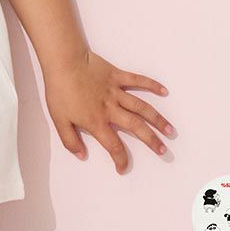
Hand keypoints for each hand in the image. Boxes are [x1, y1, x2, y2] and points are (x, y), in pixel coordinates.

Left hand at [44, 49, 173, 173]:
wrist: (64, 62)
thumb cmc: (59, 91)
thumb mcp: (58, 120)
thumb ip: (70, 141)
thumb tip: (82, 155)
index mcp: (97, 121)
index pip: (113, 146)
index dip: (120, 160)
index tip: (123, 168)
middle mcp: (111, 109)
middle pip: (136, 127)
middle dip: (151, 141)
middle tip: (164, 151)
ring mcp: (116, 91)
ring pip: (142, 107)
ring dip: (157, 119)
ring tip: (170, 130)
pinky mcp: (117, 76)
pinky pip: (137, 80)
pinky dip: (151, 84)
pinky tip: (164, 91)